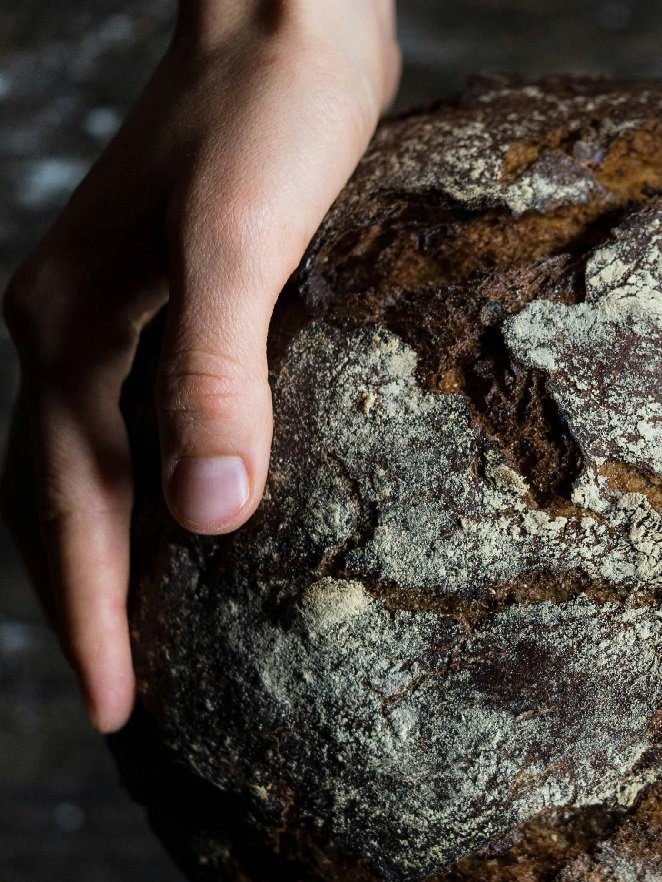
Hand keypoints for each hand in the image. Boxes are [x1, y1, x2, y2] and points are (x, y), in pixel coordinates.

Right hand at [0, 0, 399, 732]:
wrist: (286, 19)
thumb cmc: (271, 118)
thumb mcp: (243, 246)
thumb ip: (213, 375)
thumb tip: (205, 516)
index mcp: (73, 333)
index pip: (71, 508)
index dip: (94, 616)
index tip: (120, 712)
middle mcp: (67, 328)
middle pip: (54, 498)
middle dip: (83, 603)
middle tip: (120, 701)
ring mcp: (107, 311)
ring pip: (83, 463)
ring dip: (99, 552)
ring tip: (134, 631)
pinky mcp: (160, 295)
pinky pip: (127, 418)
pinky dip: (140, 486)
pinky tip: (184, 512)